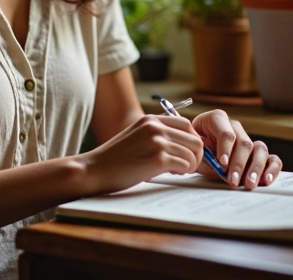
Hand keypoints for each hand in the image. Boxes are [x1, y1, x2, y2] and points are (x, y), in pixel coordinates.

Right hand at [83, 114, 204, 194]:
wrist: (96, 168)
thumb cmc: (116, 158)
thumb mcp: (136, 136)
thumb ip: (156, 134)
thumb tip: (183, 144)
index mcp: (151, 119)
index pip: (186, 124)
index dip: (191, 139)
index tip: (187, 152)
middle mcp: (155, 127)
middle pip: (194, 138)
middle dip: (196, 154)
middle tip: (186, 165)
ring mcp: (157, 142)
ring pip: (193, 153)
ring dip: (190, 165)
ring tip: (177, 170)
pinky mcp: (157, 159)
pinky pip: (185, 164)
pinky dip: (184, 171)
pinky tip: (172, 174)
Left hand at [191, 110, 282, 189]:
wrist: (197, 151)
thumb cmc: (196, 149)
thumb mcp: (195, 150)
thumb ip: (204, 156)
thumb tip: (217, 166)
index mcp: (217, 119)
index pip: (226, 133)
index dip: (225, 149)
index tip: (222, 164)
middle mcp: (235, 127)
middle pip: (244, 143)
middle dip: (238, 164)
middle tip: (232, 181)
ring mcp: (248, 140)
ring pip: (260, 149)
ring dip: (255, 168)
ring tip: (249, 184)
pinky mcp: (259, 154)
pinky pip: (272, 159)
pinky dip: (271, 169)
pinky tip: (266, 180)